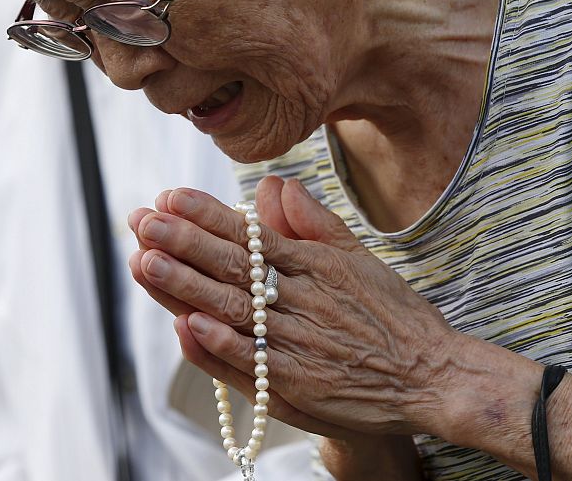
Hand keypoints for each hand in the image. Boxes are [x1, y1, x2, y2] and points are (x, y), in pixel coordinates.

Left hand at [128, 176, 461, 438]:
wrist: (430, 374)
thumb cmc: (392, 313)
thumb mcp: (360, 257)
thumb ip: (316, 222)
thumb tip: (278, 187)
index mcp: (316, 264)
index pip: (250, 235)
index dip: (207, 215)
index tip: (169, 197)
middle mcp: (304, 300)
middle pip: (233, 267)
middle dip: (182, 242)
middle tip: (141, 221)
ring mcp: (299, 344)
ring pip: (233, 310)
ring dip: (187, 286)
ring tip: (146, 261)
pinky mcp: (298, 386)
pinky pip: (252, 363)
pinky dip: (220, 345)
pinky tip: (187, 325)